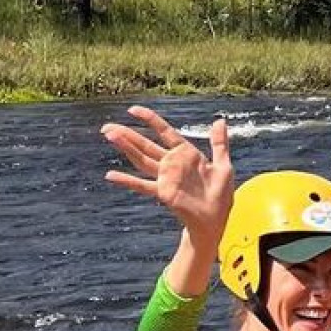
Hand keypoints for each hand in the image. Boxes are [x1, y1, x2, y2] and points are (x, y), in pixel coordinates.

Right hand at [101, 107, 233, 247]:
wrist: (216, 220)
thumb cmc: (220, 195)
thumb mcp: (223, 165)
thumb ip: (219, 143)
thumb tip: (219, 120)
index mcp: (185, 154)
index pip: (164, 132)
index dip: (149, 119)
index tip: (132, 110)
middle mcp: (172, 164)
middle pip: (145, 145)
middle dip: (127, 135)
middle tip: (107, 127)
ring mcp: (165, 178)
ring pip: (141, 160)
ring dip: (125, 148)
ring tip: (109, 137)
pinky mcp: (163, 192)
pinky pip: (142, 185)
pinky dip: (126, 180)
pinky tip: (110, 175)